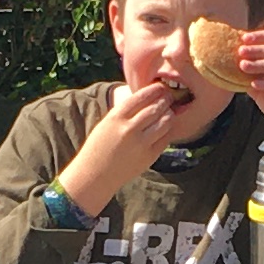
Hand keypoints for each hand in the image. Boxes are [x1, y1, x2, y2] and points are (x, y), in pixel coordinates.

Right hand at [59, 77, 190, 216]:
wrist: (94, 176)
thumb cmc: (100, 147)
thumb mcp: (107, 123)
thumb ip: (126, 111)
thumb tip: (149, 97)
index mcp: (116, 117)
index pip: (142, 96)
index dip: (155, 89)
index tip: (160, 87)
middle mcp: (129, 129)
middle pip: (156, 107)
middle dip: (166, 99)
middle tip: (169, 97)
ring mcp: (141, 144)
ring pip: (165, 121)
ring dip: (169, 114)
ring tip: (168, 111)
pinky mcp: (149, 156)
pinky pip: (166, 138)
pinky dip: (168, 130)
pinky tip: (165, 127)